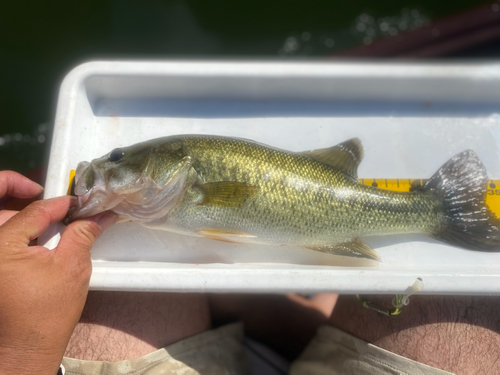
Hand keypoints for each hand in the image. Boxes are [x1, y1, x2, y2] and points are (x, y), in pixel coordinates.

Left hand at [0, 171, 116, 374]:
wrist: (27, 348)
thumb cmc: (49, 311)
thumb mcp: (72, 266)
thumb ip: (82, 232)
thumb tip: (100, 213)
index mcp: (1, 246)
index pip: (33, 211)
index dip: (60, 203)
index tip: (79, 202)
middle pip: (4, 209)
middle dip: (28, 198)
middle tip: (55, 203)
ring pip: (1, 223)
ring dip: (23, 215)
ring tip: (50, 220)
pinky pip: (2, 240)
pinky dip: (18, 232)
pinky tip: (37, 237)